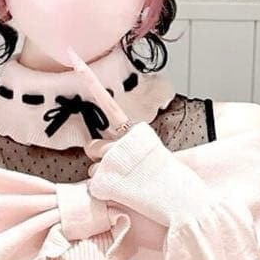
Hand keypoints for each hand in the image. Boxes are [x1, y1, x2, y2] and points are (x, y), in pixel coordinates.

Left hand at [66, 46, 212, 224]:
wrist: (185, 203)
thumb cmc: (172, 180)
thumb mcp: (153, 152)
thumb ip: (127, 145)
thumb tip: (95, 145)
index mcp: (136, 130)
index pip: (109, 104)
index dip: (89, 81)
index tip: (74, 56)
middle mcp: (122, 142)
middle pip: (95, 146)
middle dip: (103, 158)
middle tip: (125, 171)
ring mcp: (112, 162)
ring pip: (93, 169)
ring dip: (105, 178)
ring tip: (130, 185)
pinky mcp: (105, 182)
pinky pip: (94, 188)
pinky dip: (106, 194)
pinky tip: (127, 196)